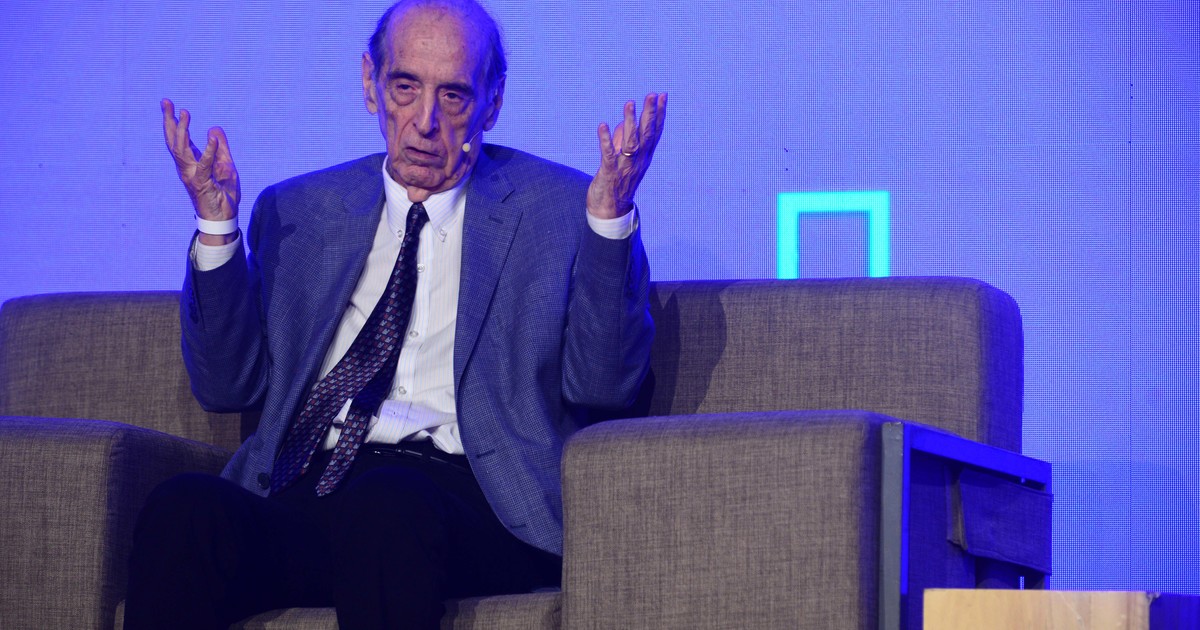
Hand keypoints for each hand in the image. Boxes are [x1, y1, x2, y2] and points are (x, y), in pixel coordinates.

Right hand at [161, 99, 240, 242]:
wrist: (224, 218)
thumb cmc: (223, 193)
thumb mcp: (226, 165)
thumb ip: (221, 148)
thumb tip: (214, 128)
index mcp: (191, 162)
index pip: (178, 138)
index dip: (173, 121)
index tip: (168, 104)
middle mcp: (186, 168)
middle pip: (174, 141)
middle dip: (169, 121)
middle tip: (166, 102)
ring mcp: (192, 176)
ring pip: (182, 150)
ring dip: (183, 131)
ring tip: (184, 114)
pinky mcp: (203, 184)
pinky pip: (204, 165)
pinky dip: (209, 152)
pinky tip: (212, 138)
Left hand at [587, 92, 666, 218]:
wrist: (609, 212)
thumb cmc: (617, 184)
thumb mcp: (624, 160)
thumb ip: (623, 141)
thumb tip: (622, 122)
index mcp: (643, 157)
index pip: (654, 132)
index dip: (659, 114)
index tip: (663, 96)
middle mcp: (637, 161)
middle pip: (646, 134)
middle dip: (649, 113)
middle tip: (652, 94)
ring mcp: (624, 167)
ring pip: (630, 142)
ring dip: (630, 122)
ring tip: (630, 103)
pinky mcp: (609, 173)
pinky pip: (608, 154)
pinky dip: (605, 139)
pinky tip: (602, 125)